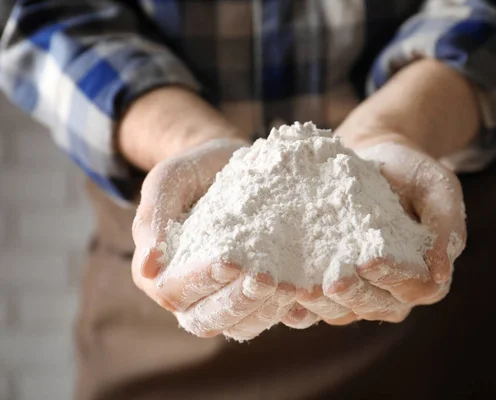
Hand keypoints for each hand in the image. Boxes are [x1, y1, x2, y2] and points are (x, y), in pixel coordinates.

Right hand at [121, 88, 299, 340]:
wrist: (229, 164)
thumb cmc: (194, 170)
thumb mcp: (168, 181)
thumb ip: (154, 217)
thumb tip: (147, 268)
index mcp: (159, 274)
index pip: (174, 291)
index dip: (200, 280)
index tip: (228, 261)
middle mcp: (189, 297)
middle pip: (207, 319)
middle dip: (238, 301)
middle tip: (267, 280)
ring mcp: (223, 300)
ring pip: (240, 325)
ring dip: (265, 311)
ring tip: (291, 287)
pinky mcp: (254, 298)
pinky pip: (268, 317)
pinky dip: (287, 312)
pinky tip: (306, 295)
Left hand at [292, 59, 477, 324]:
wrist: (371, 156)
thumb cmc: (408, 169)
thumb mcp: (437, 185)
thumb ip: (446, 222)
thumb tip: (441, 269)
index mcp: (425, 272)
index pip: (415, 287)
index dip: (393, 277)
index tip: (370, 260)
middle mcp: (392, 290)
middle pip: (375, 306)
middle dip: (353, 296)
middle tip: (331, 282)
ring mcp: (358, 289)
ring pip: (341, 311)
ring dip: (319, 305)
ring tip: (299, 289)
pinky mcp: (326, 281)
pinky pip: (312, 302)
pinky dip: (294, 303)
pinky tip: (278, 291)